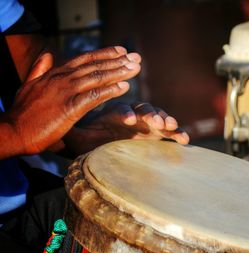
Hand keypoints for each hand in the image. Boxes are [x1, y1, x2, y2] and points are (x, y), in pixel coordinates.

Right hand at [4, 46, 140, 154]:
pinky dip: (110, 90)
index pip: (84, 59)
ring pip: (97, 78)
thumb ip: (39, 69)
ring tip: (135, 69)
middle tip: (136, 57)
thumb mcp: (29, 85)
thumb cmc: (22, 112)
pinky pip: (94, 96)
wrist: (13, 131)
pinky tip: (124, 87)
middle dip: (118, 61)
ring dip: (119, 72)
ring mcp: (66, 92)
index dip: (104, 54)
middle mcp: (62, 79)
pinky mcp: (69, 107)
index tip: (121, 51)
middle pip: (95, 66)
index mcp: (55, 74)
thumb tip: (46, 55)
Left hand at [64, 102, 189, 154]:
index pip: (120, 109)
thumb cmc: (89, 139)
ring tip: (171, 127)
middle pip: (143, 109)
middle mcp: (132, 113)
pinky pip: (168, 132)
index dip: (125, 113)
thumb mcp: (77, 136)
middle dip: (150, 114)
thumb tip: (57, 125)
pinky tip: (185, 140)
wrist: (104, 141)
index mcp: (113, 112)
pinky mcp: (156, 133)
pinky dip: (177, 133)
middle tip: (154, 122)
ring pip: (158, 117)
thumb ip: (71, 130)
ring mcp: (146, 123)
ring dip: (165, 120)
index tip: (128, 120)